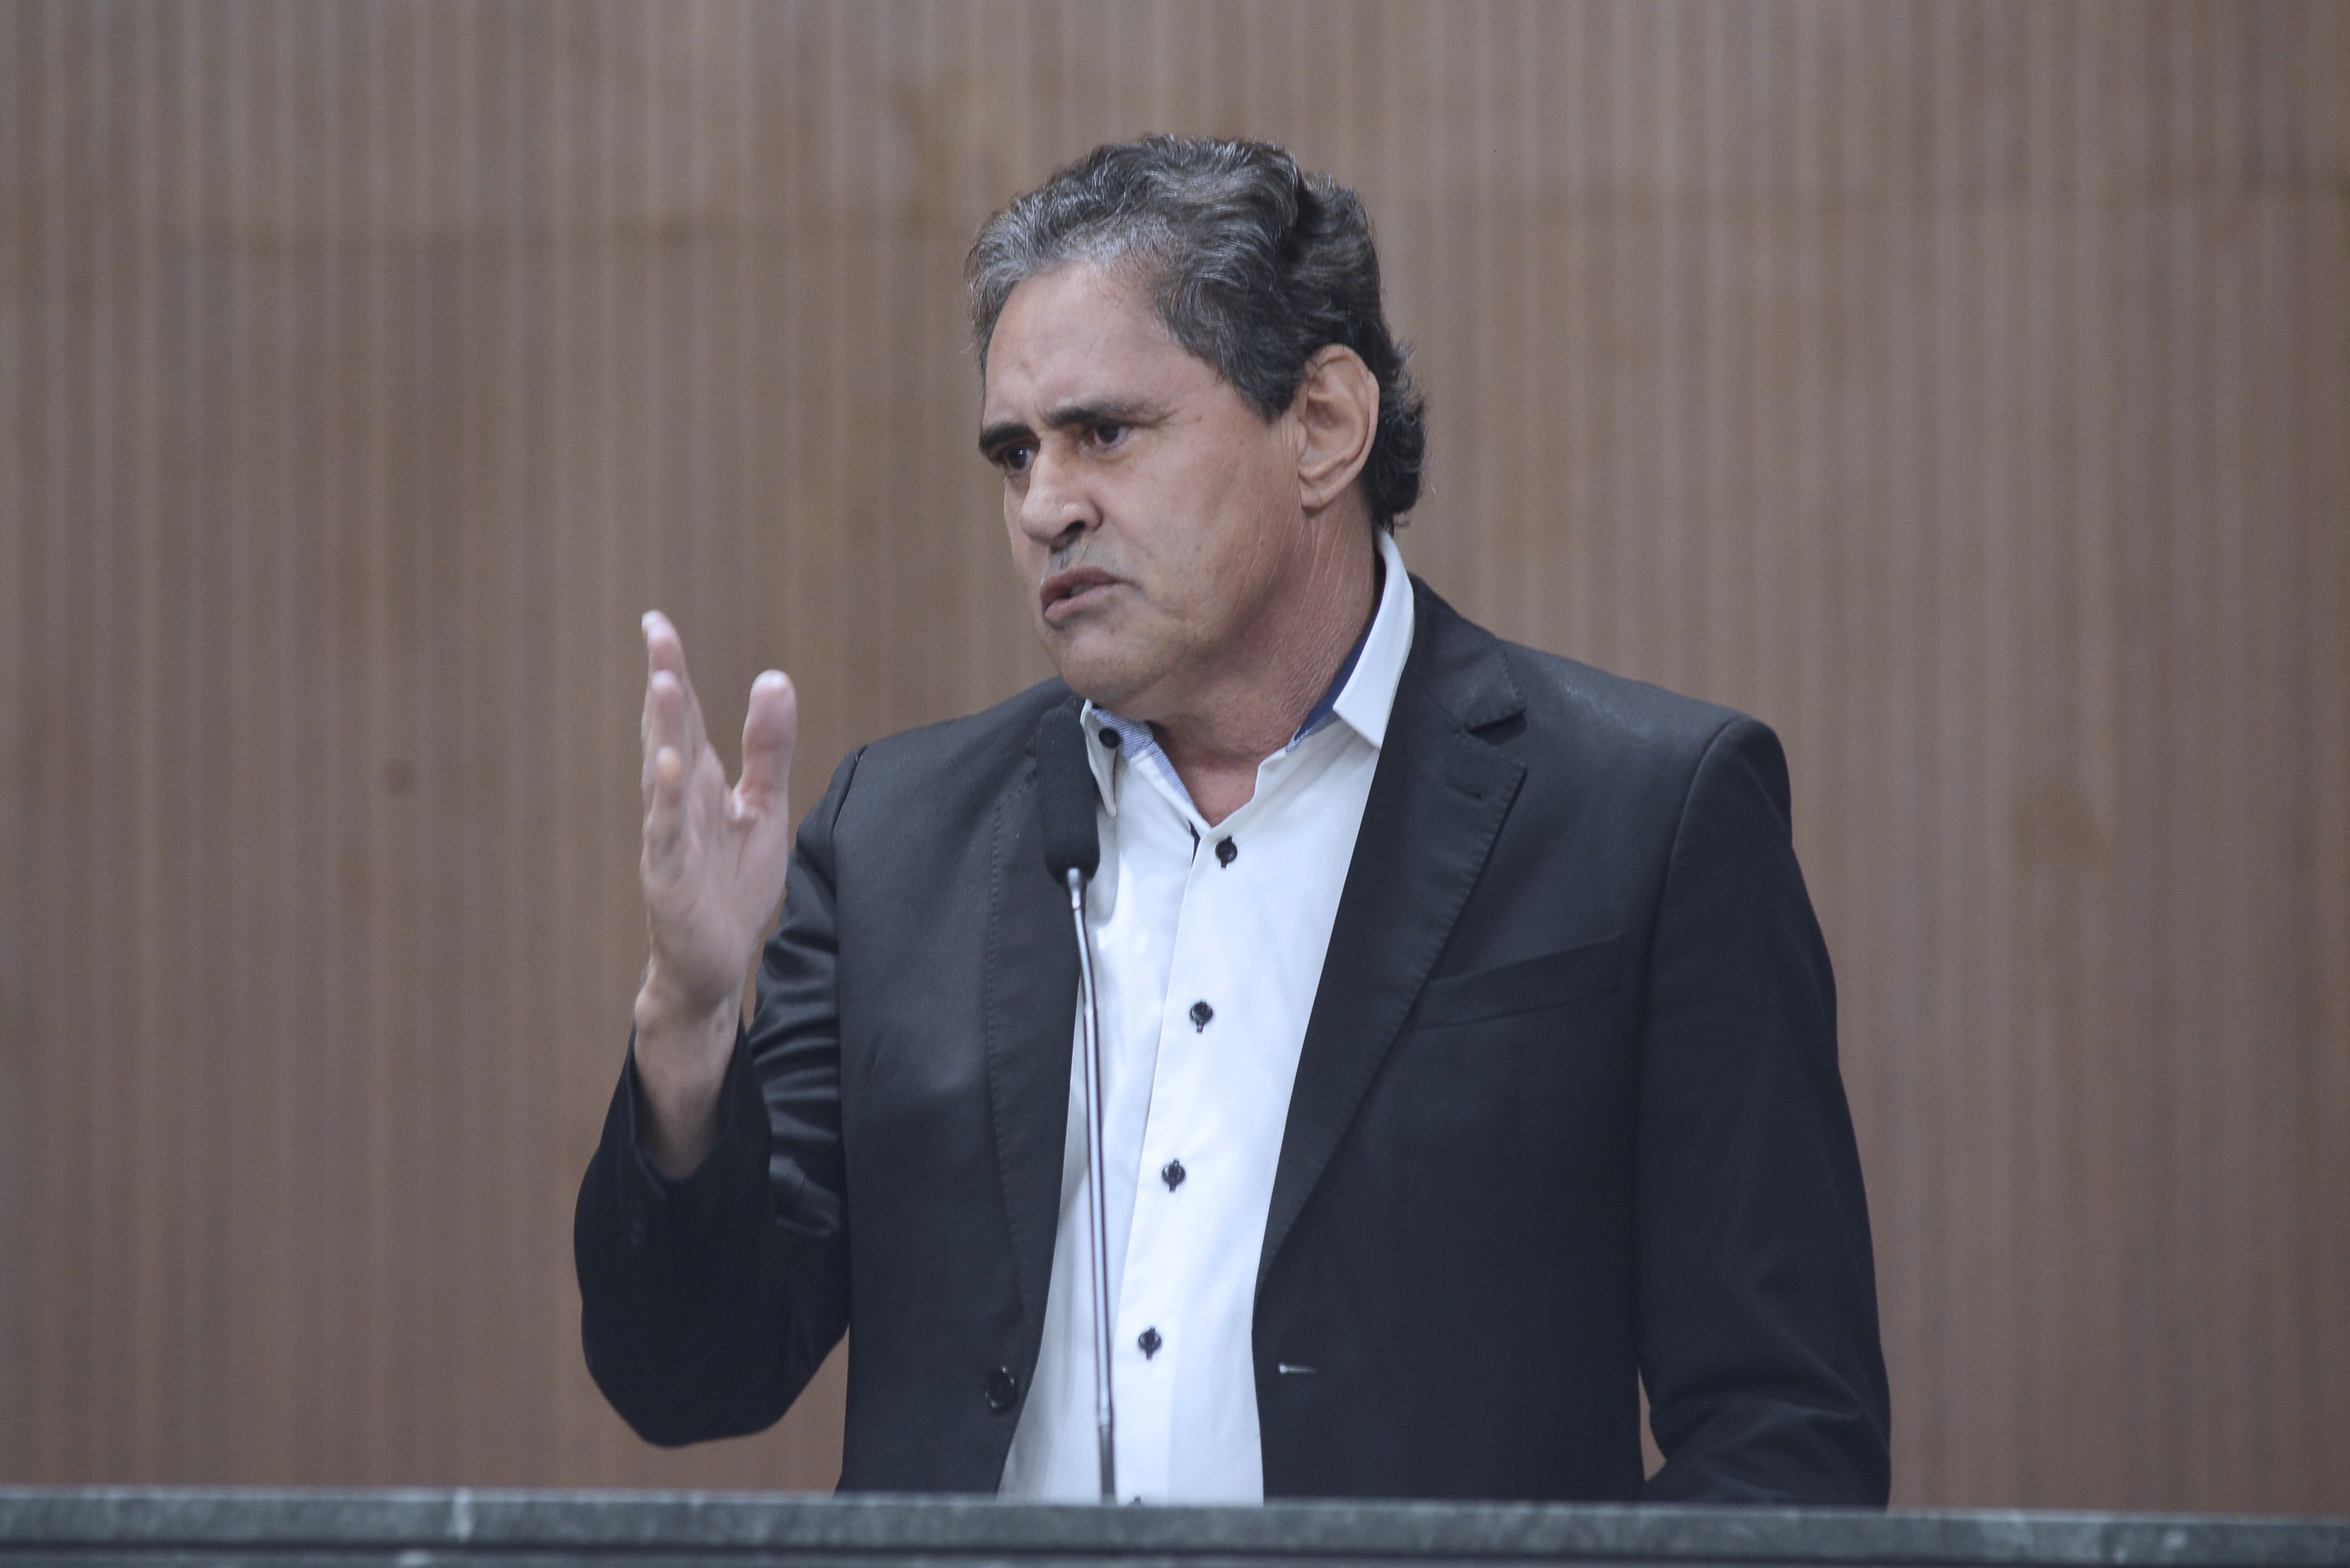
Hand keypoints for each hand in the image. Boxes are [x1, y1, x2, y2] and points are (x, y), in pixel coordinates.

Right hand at [632, 611, 797, 1174]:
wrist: (717, 966)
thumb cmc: (733, 886)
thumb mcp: (763, 807)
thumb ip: (768, 747)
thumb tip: (774, 676)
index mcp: (699, 782)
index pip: (685, 715)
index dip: (672, 667)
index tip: (655, 621)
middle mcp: (677, 803)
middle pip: (670, 733)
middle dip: (664, 683)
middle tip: (656, 633)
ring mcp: (669, 840)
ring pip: (663, 776)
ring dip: (661, 729)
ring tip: (663, 682)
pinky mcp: (670, 880)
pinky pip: (666, 835)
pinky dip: (667, 802)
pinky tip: (669, 767)